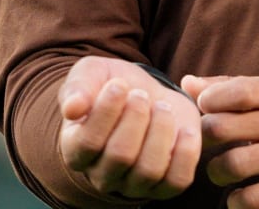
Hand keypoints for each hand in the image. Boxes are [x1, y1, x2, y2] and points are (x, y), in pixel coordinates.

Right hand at [59, 56, 201, 199]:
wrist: (146, 92)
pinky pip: (177, 180)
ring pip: (149, 170)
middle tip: (141, 94)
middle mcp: (102, 174)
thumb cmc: (113, 85)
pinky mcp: (165, 185)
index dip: (106, 112)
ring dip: (160, 132)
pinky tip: (185, 129)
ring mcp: (134, 184)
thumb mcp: (91, 74)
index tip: (119, 84)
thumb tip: (72, 108)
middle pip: (120, 156)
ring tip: (162, 107)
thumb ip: (77, 87)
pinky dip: (186, 153)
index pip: (87, 143)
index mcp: (76, 149)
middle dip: (136, 117)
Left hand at [185, 73, 258, 208]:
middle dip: (203, 139)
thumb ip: (235, 86)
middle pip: (222, 129)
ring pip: (232, 165)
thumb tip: (188, 83)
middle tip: (206, 146)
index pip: (234, 91)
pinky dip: (236, 202)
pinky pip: (254, 199)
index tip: (204, 110)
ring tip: (221, 173)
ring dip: (216, 173)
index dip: (208, 101)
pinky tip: (238, 197)